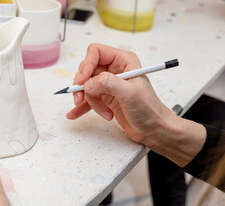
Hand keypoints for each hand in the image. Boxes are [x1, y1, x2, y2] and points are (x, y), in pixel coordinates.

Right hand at [67, 44, 205, 166]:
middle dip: (83, 86)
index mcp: (123, 61)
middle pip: (87, 70)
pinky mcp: (105, 98)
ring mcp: (109, 85)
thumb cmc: (149, 110)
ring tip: (103, 112)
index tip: (82, 81)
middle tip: (80, 98)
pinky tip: (74, 113)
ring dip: (89, 101)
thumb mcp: (130, 94)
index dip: (86, 65)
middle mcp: (115, 70)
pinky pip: (88, 99)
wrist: (154, 129)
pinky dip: (81, 107)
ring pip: (87, 87)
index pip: (96, 52)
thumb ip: (109, 84)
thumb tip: (88, 83)